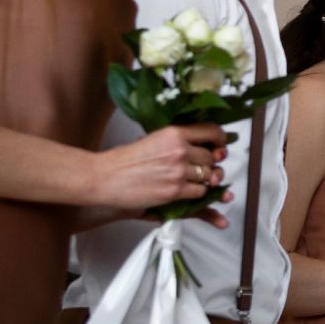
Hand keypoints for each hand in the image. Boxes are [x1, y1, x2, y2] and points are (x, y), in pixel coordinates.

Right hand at [90, 124, 228, 213]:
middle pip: (212, 157)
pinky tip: (184, 189)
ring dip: (203, 179)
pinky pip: (199, 192)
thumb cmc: (124, 160)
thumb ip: (177, 140)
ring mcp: (178, 171)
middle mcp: (179, 150)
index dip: (220, 139)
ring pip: (208, 175)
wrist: (104, 178)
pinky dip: (196, 192)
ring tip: (189, 179)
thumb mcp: (153, 139)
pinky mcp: (175, 191)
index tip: (220, 145)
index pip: (211, 131)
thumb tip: (201, 144)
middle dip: (209, 163)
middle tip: (200, 167)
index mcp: (174, 133)